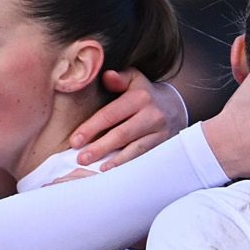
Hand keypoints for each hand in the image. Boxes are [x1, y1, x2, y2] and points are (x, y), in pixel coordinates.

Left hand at [70, 70, 188, 167]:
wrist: (174, 107)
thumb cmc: (143, 94)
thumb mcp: (134, 80)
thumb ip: (119, 78)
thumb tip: (107, 75)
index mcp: (140, 97)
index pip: (111, 114)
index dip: (92, 128)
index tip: (74, 141)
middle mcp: (152, 115)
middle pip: (122, 134)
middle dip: (100, 148)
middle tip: (80, 159)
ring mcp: (160, 133)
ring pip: (134, 150)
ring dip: (115, 161)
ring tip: (97, 169)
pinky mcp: (163, 146)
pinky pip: (143, 158)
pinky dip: (128, 166)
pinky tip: (115, 174)